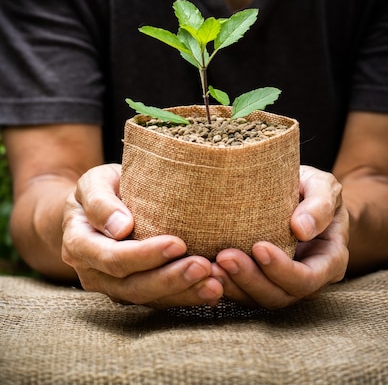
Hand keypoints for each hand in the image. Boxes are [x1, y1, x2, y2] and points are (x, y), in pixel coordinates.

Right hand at [61, 164, 223, 308]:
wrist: (99, 204)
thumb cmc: (101, 187)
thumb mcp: (94, 181)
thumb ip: (100, 200)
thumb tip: (120, 228)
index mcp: (79, 243)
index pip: (112, 257)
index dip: (144, 255)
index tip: (178, 244)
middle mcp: (92, 272)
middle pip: (131, 285)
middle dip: (170, 279)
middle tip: (204, 267)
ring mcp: (112, 286)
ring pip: (148, 298)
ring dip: (183, 293)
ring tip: (215, 283)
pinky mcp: (134, 291)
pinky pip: (159, 300)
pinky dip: (186, 296)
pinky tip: (212, 289)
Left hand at [213, 165, 348, 308]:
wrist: (302, 193)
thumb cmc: (315, 189)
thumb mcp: (324, 186)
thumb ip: (320, 204)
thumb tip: (301, 229)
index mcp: (329, 260)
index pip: (307, 278)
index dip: (282, 269)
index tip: (258, 247)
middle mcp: (309, 279)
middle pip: (281, 295)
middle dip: (251, 279)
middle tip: (225, 257)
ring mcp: (284, 283)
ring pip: (259, 298)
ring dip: (234, 285)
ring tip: (210, 266)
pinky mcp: (262, 279)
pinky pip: (244, 292)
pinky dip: (226, 284)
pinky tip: (207, 269)